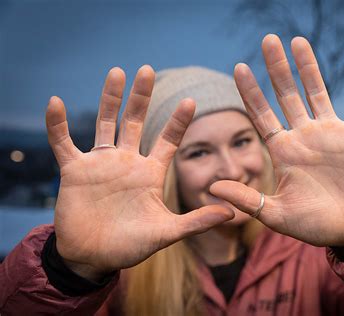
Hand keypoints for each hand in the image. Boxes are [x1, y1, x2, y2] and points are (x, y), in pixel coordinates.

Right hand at [46, 66, 233, 279]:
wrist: (94, 258)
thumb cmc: (131, 246)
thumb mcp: (167, 232)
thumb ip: (197, 221)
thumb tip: (233, 213)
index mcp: (150, 173)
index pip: (168, 140)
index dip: (178, 121)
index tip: (191, 100)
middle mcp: (127, 162)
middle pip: (135, 122)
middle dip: (142, 97)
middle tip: (149, 70)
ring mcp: (100, 164)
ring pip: (105, 123)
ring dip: (109, 99)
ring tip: (117, 72)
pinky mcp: (74, 171)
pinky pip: (63, 142)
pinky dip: (57, 125)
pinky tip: (55, 103)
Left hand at [211, 35, 343, 246]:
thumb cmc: (316, 226)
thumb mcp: (277, 215)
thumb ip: (247, 199)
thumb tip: (212, 187)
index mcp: (284, 151)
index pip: (262, 115)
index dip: (250, 92)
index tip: (238, 67)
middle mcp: (305, 136)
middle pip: (287, 94)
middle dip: (277, 68)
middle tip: (267, 40)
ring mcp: (332, 133)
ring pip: (318, 91)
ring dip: (309, 67)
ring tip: (297, 40)